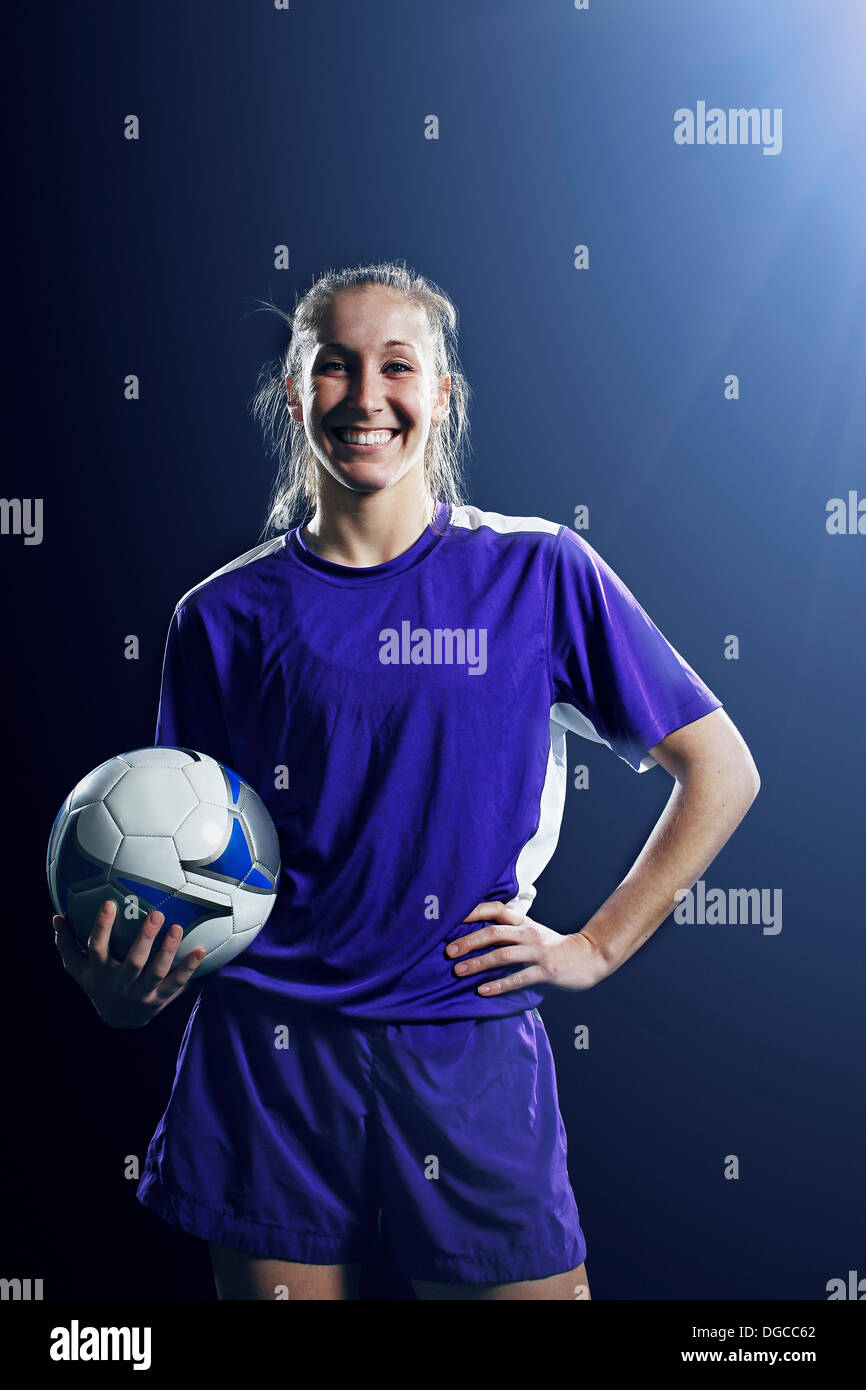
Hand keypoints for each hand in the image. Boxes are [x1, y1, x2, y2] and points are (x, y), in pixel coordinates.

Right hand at [53, 900, 205, 1028]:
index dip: (102, 927)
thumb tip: (56, 917)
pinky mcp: (160, 999)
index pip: (98, 947)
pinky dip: (189, 967)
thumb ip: (67, 943)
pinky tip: (200, 949)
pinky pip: (176, 983)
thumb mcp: (78, 968)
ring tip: (177, 927)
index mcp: (100, 972)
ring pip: (156, 972)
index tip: (110, 903)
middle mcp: (120, 983)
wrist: (118, 1019)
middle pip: (133, 961)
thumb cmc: (98, 982)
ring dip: (168, 951)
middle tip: (156, 914)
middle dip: (145, 938)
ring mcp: (141, 993)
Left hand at [445, 899, 608, 996]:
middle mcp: (529, 934)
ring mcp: (538, 952)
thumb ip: (511, 931)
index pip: (496, 910)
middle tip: (448, 951)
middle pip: (494, 932)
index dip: (474, 911)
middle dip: (469, 941)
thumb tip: (478, 935)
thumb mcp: (533, 932)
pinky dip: (498, 985)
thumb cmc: (554, 946)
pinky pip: (518, 978)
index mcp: (524, 922)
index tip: (452, 917)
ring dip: (478, 963)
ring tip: (459, 971)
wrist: (589, 956)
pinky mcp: (546, 972)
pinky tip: (482, 991)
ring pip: (503, 955)